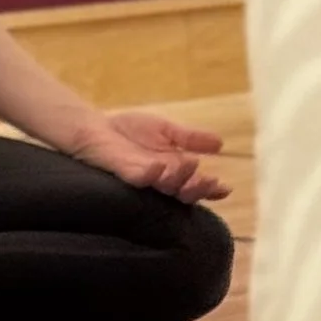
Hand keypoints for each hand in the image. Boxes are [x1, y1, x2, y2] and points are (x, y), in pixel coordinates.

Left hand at [70, 110, 228, 203]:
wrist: (94, 127)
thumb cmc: (129, 131)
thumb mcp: (166, 130)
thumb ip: (190, 138)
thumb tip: (221, 144)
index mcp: (173, 171)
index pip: (195, 184)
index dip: (210, 189)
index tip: (225, 188)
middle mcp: (160, 180)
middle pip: (183, 193)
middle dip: (198, 188)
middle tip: (210, 180)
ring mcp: (142, 179)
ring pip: (165, 187)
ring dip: (179, 178)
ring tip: (191, 163)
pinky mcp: (124, 172)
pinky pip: (138, 178)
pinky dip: (150, 174)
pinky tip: (159, 166)